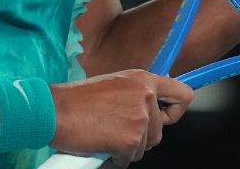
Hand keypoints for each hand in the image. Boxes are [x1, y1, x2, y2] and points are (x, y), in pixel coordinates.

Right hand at [50, 69, 192, 164]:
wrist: (56, 111)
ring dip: (127, 147)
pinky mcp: (130, 140)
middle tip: (117, 130)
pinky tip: (101, 145)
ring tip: (105, 134)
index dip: (174, 112)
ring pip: (145, 146)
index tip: (164, 118)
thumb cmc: (77, 99)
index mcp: (143, 80)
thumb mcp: (114, 84)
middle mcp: (146, 97)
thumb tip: (150, 109)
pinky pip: (130, 158)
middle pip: (160, 131)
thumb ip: (136, 94)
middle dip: (141, 137)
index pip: (183, 96)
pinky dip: (116, 158)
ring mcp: (140, 119)